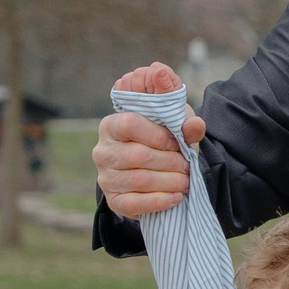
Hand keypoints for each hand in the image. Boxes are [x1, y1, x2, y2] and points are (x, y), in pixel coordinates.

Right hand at [94, 64, 198, 217]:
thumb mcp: (174, 122)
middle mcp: (103, 150)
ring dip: (170, 181)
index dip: (158, 135)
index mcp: (113, 125)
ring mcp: (106, 176)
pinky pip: (134, 204)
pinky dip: (160, 201)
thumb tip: (169, 84)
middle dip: (170, 161)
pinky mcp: (114, 200)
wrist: (162, 171)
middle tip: (186, 165)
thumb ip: (176, 108)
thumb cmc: (165, 140)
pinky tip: (176, 197)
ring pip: (139, 180)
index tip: (176, 142)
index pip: (129, 124)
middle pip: (138, 155)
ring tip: (185, 181)